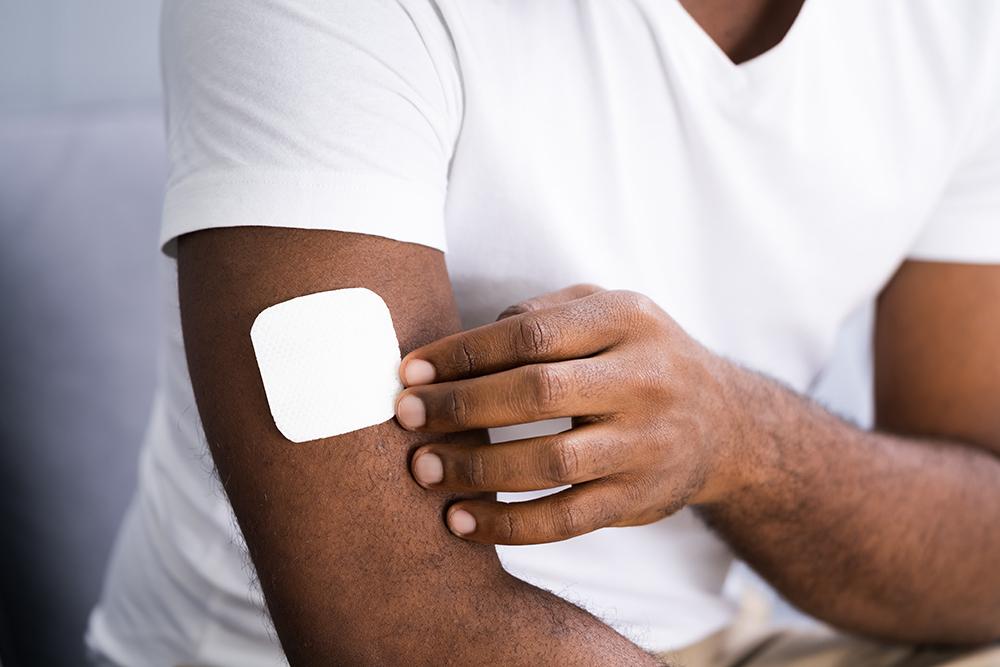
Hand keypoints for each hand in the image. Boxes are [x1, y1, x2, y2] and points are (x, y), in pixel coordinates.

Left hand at [394, 284, 746, 544]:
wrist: (723, 421)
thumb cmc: (641, 356)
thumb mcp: (609, 310)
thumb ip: (543, 312)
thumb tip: (457, 350)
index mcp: (628, 319)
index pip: (532, 333)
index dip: (463, 354)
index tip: (410, 372)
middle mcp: (645, 379)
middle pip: (537, 393)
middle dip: (460, 408)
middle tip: (406, 419)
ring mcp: (646, 442)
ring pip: (550, 462)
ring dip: (476, 469)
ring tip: (424, 470)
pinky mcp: (640, 497)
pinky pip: (567, 519)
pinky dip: (509, 525)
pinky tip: (462, 522)